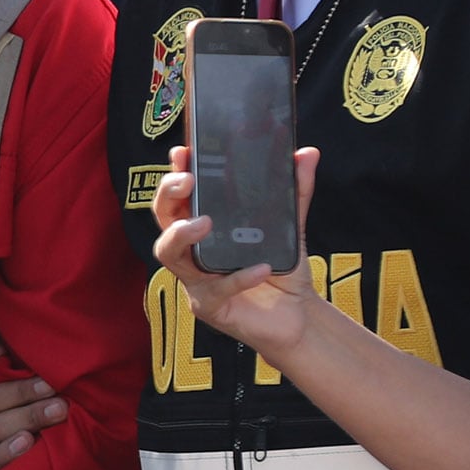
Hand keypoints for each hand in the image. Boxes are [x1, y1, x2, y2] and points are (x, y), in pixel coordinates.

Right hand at [0, 337, 68, 469]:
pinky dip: (1, 455)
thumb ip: (19, 363)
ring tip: (56, 413)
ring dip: (24, 419)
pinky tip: (27, 443)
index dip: (3, 368)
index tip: (40, 370)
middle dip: (24, 393)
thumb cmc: (52, 412)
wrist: (64, 464)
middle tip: (57, 393)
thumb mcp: (43, 388)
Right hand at [151, 144, 322, 363]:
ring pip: (169, 254)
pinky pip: (217, 289)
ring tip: (204, 223)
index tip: (182, 152)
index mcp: (204, 227)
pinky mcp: (209, 306)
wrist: (297, 316)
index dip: (173, 175)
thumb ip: (295, 194)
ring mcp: (196, 279)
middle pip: (163, 219)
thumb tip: (306, 154)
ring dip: (181, 235)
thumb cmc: (281, 271)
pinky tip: (262, 267)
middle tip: (187, 182)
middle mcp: (192, 251)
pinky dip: (239, 277)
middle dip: (167, 196)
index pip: (179, 197)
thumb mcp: (290, 229)